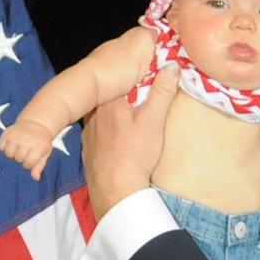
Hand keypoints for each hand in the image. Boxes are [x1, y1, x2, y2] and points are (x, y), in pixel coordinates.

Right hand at [0, 121, 53, 180]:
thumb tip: (36, 178)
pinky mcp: (8, 132)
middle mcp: (27, 141)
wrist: (36, 124)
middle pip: (18, 158)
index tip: (31, 159)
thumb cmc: (41, 142)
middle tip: (24, 152)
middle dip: (20, 158)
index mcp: (38, 147)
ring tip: (17, 149)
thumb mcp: (44, 153)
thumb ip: (39, 166)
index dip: (28, 164)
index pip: (28, 164)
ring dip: (12, 154)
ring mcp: (17, 136)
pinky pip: (1, 146)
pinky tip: (11, 144)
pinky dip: (4, 148)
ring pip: (8, 153)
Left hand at [82, 65, 178, 219]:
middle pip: (113, 97)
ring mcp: (87, 133)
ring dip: (118, 115)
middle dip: (129, 96)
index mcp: (108, 101)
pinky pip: (100, 133)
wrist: (116, 193)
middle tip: (147, 101)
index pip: (123, 79)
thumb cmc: (134, 155)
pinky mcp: (88, 150)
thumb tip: (172, 66)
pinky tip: (122, 141)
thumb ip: (162, 92)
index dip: (140, 77)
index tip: (153, 79)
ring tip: (134, 121)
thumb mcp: (154, 120)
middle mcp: (92, 114)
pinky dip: (111, 133)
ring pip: (105, 115)